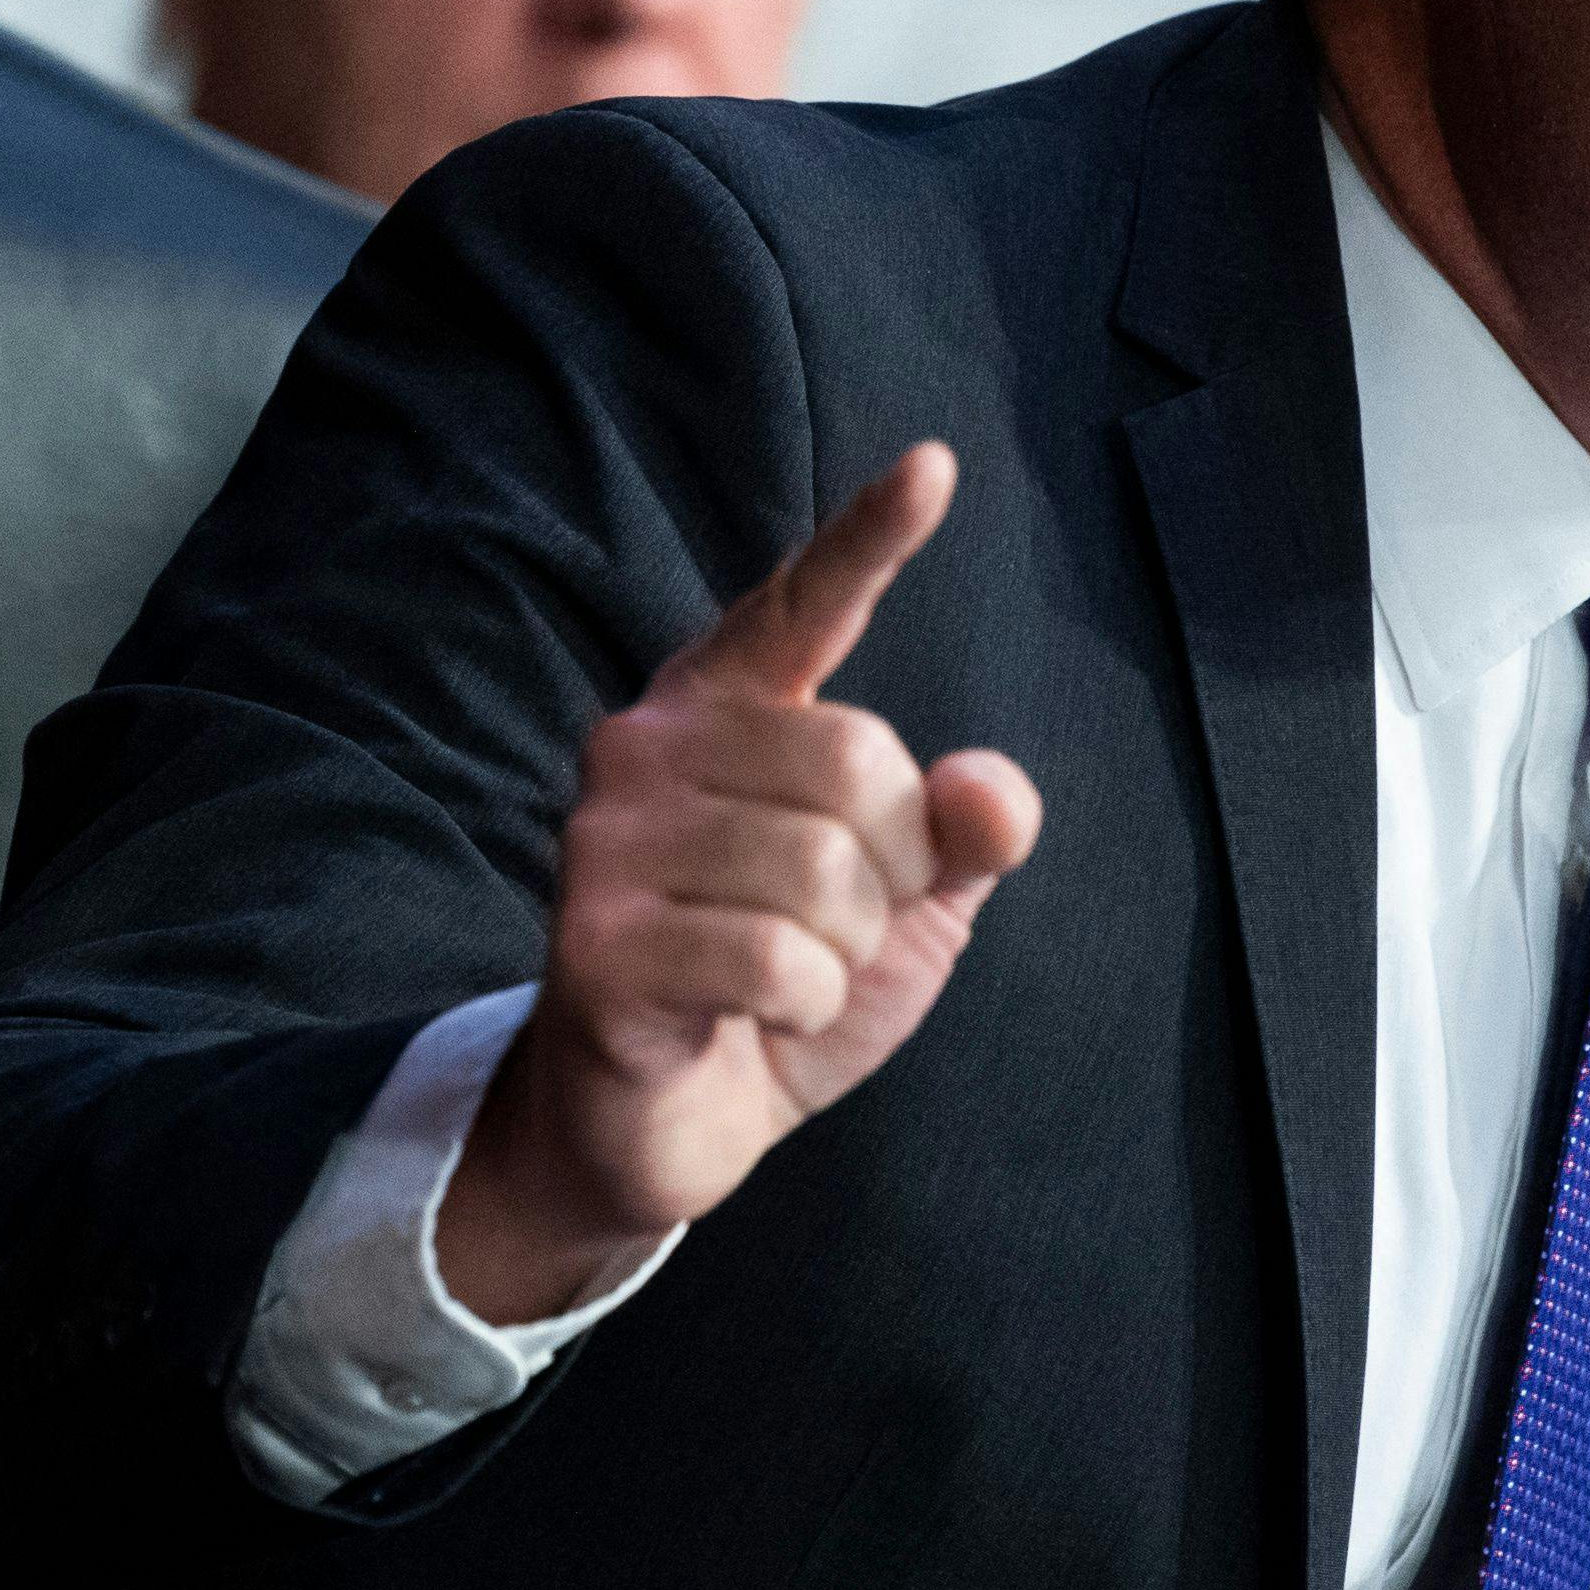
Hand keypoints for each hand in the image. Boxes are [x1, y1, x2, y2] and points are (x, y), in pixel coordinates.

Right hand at [437, 443, 1043, 1322]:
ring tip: (784, 974)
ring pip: (824, 872)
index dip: (870, 537)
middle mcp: (645, 744)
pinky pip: (779, 959)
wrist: (658, 1124)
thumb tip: (994, 795)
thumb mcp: (902, 910)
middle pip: (859, 765)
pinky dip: (804, 1006)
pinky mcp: (594, 940)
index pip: (803, 605)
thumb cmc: (778, 987)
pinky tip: (752, 1018)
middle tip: (828, 930)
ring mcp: (605, 839)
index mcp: (722, 708)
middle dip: (888, 873)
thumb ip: (958, 837)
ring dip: (843, 953)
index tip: (937, 464)